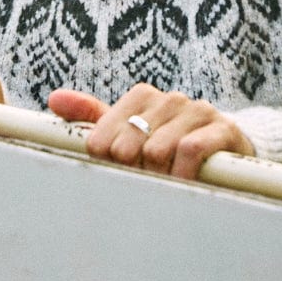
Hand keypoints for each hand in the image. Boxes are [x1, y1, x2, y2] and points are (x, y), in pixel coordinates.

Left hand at [48, 83, 253, 179]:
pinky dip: (181, 173)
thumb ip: (92, 118)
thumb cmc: (170, 143)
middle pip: (129, 144)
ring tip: (166, 184)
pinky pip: (190, 150)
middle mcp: (169, 98)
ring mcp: (197, 111)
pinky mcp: (223, 129)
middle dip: (134, 171)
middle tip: (145, 182)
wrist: (227, 148)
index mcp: (142, 96)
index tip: (118, 172)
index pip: (104, 134)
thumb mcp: (130, 131)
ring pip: (158, 149)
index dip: (107, 161)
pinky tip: (182, 183)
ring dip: (159, 176)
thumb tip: (54, 99)